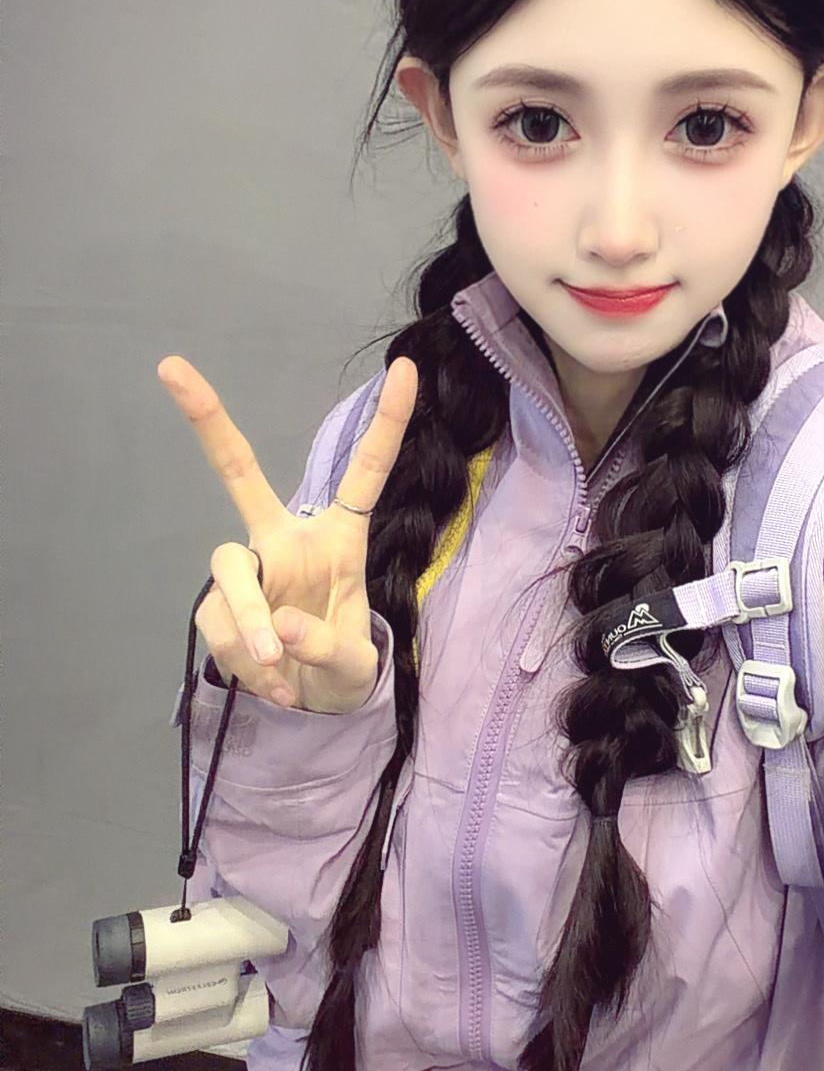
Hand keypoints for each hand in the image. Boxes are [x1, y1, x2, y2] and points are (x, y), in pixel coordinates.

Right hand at [158, 355, 418, 712]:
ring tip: (277, 668)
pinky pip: (220, 627)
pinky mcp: (217, 606)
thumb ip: (328, 646)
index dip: (386, 424)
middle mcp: (283, 540)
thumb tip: (280, 629)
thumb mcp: (355, 666)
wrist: (310, 702)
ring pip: (229, 577)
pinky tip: (271, 682)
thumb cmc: (343, 666)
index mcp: (337, 537)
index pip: (364, 474)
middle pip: (239, 473)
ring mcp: (247, 571)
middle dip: (208, 419)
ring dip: (248, 626)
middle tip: (172, 368)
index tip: (405, 370)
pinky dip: (244, 662)